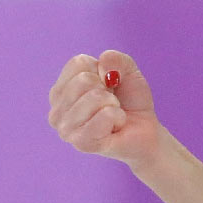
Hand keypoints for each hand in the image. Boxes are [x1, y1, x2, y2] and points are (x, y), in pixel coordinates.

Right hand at [48, 49, 160, 166]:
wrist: (146, 132)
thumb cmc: (131, 103)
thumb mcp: (128, 72)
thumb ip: (117, 59)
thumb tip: (103, 63)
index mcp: (60, 91)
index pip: (78, 63)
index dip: (101, 70)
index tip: (108, 86)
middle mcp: (56, 110)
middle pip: (83, 80)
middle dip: (107, 89)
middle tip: (112, 104)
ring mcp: (66, 129)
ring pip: (95, 97)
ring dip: (114, 104)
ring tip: (113, 115)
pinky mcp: (82, 142)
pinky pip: (105, 115)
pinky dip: (119, 116)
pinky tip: (116, 126)